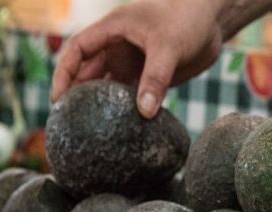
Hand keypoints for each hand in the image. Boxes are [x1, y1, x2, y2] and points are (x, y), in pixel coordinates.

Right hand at [51, 0, 226, 118]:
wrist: (213, 22)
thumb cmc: (188, 20)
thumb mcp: (168, 46)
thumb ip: (156, 78)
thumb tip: (144, 113)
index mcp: (112, 30)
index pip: (77, 51)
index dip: (64, 74)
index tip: (58, 100)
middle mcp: (117, 47)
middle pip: (88, 73)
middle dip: (77, 96)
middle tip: (69, 124)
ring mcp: (132, 62)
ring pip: (109, 88)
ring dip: (101, 107)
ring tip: (91, 132)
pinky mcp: (149, 76)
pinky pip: (132, 96)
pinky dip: (126, 111)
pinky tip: (122, 129)